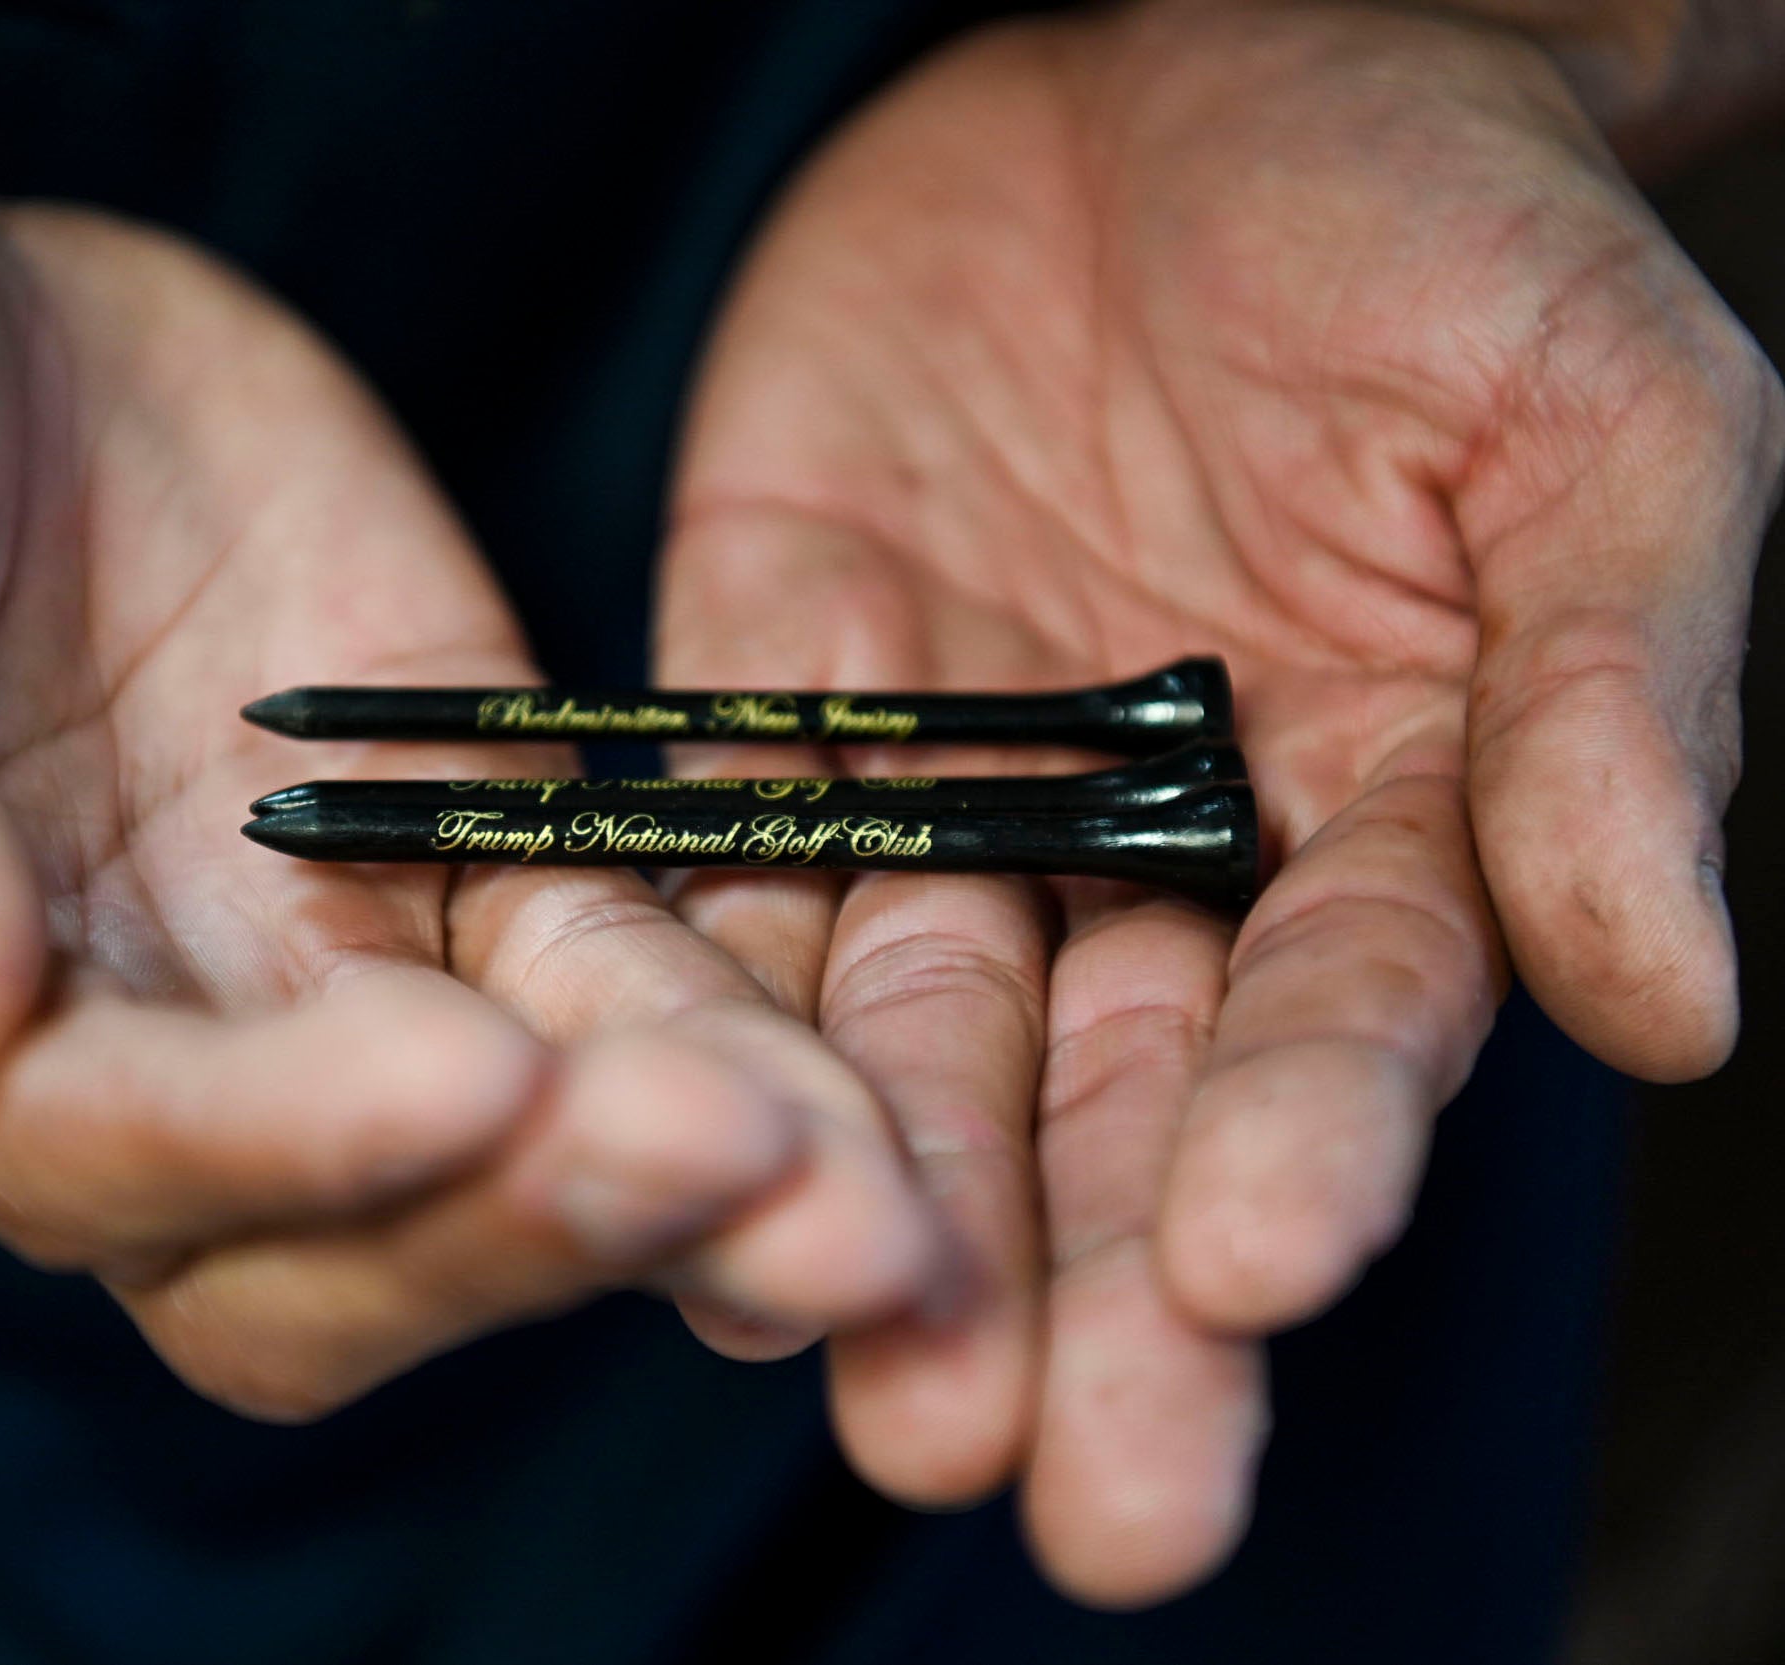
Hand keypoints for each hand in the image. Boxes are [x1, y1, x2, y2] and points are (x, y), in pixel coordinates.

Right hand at [0, 128, 949, 1420]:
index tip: (462, 1084)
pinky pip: (612, 969)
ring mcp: (308, 964)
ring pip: (516, 1140)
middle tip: (760, 1193)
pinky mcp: (456, 845)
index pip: (100, 1157)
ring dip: (697, 1172)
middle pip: (334, 1240)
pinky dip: (731, 1028)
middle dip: (540, 1225)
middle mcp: (126, 1049)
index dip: (277, 1144)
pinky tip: (857, 1077)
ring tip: (874, 1197)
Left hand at [657, 0, 1779, 1602]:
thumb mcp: (1600, 428)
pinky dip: (674, 993)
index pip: (1338, 1026)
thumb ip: (1615, 709)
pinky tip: (635, 1134)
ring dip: (856, 1199)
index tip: (1252, 1273)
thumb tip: (1673, 1005)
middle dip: (1061, 1287)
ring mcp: (951, 789)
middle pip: (1102, 1106)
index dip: (1301, 1147)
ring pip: (895, 1033)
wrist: (1189, 56)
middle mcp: (1148, 857)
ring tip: (820, 1367)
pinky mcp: (773, 700)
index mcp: (1371, 823)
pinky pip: (714, 869)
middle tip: (1016, 1479)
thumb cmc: (1442, 222)